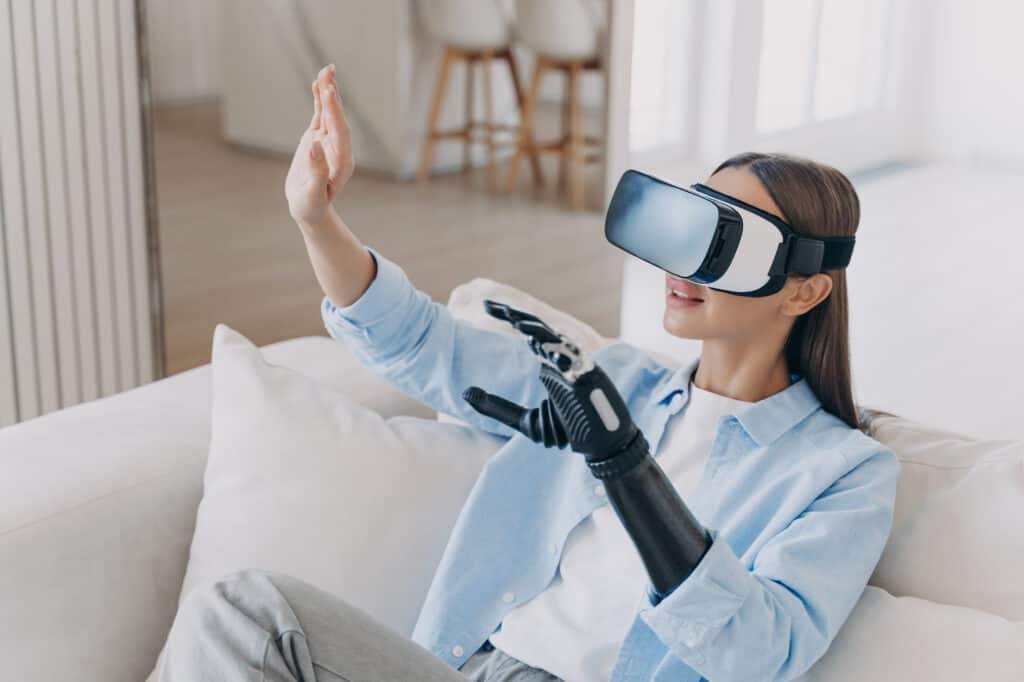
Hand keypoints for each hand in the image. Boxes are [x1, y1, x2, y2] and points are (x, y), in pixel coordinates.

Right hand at [285, 64, 354, 227]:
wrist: (309, 209)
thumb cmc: (311, 206)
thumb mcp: (313, 194)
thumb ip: (318, 172)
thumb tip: (314, 146)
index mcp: (342, 162)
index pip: (340, 133)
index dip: (335, 112)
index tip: (329, 93)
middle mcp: (339, 149)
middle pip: (338, 119)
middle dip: (334, 96)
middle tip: (329, 73)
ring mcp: (329, 142)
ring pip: (330, 114)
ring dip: (328, 92)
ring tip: (327, 70)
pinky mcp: (318, 138)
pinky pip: (320, 116)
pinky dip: (320, 100)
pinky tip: (319, 83)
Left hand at [462, 301, 642, 464]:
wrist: (601, 446)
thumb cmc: (568, 430)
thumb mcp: (524, 420)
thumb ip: (496, 407)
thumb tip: (465, 393)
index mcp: (550, 364)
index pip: (528, 332)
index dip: (509, 316)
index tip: (487, 305)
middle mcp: (564, 360)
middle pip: (539, 329)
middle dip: (516, 316)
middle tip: (491, 305)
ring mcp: (578, 367)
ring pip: (558, 341)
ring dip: (538, 331)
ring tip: (516, 322)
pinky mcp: (592, 379)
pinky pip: (577, 362)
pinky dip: (562, 355)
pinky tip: (544, 348)